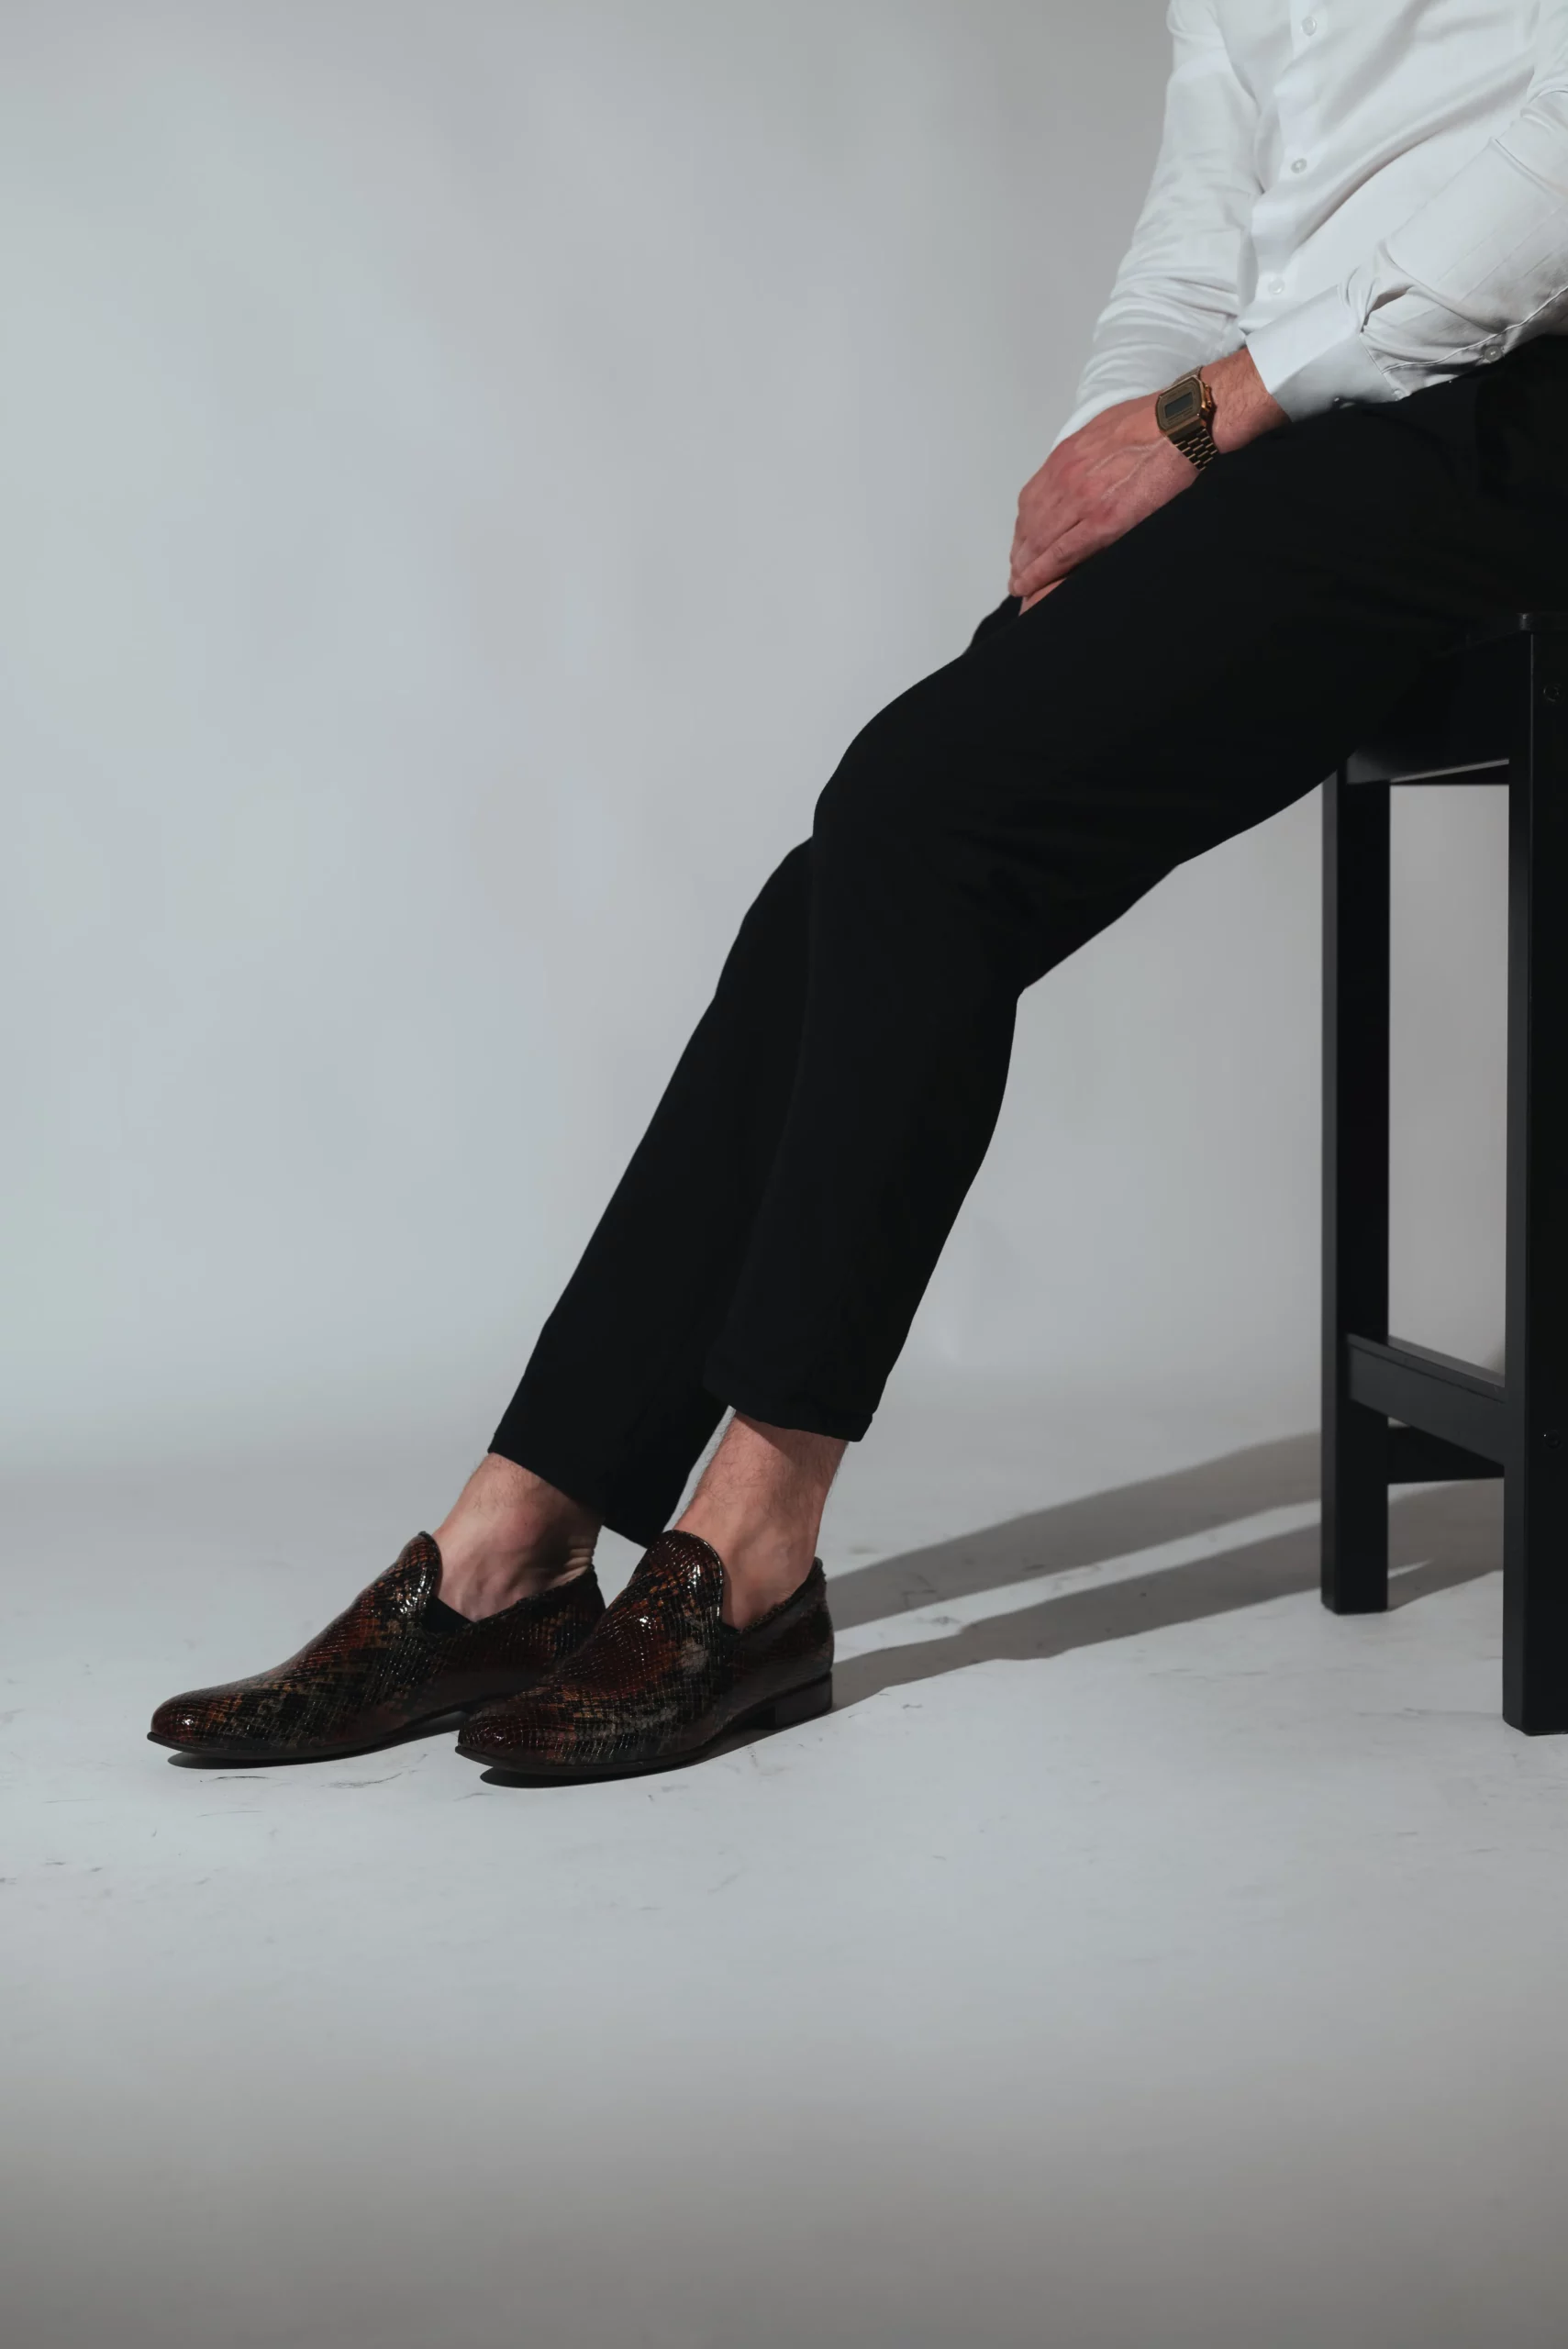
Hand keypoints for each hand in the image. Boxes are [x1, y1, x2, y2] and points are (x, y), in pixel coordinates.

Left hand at [1009, 346, 1286, 610]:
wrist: (1185, 423)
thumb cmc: (1159, 421)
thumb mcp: (1108, 429)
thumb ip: (1090, 452)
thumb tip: (1090, 463)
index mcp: (1068, 455)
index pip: (1033, 498)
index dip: (1024, 526)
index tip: (1022, 543)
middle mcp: (1066, 478)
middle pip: (1030, 523)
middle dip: (1021, 551)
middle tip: (1017, 572)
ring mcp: (1082, 501)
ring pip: (1039, 541)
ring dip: (1025, 566)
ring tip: (1021, 586)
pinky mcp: (1102, 522)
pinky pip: (1059, 554)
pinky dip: (1039, 573)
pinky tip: (1029, 586)